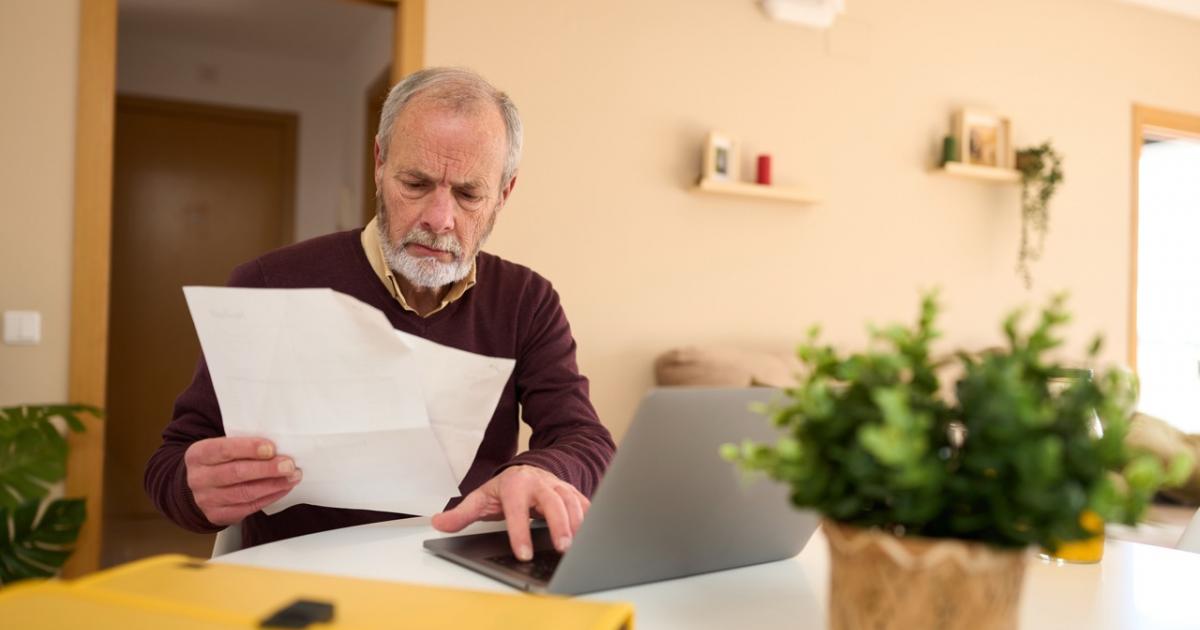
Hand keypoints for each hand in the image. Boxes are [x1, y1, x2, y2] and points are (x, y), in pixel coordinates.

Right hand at [184, 437, 301, 525]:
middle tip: (289, 465)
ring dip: (273, 485)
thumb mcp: (222, 446)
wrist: (201, 485)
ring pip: (244, 493)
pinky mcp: (218, 515)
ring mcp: (206, 499)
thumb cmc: (220, 460)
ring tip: (292, 477)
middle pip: (236, 473)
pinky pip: (248, 507)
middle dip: (266, 469)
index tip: (271, 448)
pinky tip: (283, 488)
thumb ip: (243, 443)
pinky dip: (270, 497)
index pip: (223, 450)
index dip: (249, 448)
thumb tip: (278, 444)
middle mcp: (199, 478)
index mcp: (198, 455)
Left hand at [431, 465, 589, 560]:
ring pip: (572, 501)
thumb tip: (438, 523)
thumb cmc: (505, 488)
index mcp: (514, 484)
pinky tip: (592, 534)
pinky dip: (590, 518)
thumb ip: (462, 514)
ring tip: (578, 546)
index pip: (517, 510)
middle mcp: (539, 483)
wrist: (527, 469)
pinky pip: (585, 502)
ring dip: (578, 523)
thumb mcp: (481, 498)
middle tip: (562, 548)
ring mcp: (558, 486)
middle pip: (552, 501)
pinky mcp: (572, 491)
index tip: (522, 553)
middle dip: (559, 524)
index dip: (520, 531)